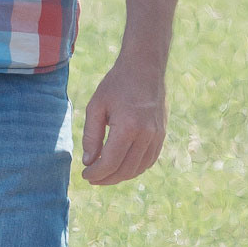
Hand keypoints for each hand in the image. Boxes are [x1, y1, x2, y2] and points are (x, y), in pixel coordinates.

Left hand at [81, 62, 166, 184]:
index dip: (97, 173)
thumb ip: (91, 136)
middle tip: (92, 178)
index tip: (85, 175)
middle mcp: (146, 134)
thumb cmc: (117, 84)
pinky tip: (122, 166)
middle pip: (125, 170)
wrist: (145, 67)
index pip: (111, 162)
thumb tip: (89, 162)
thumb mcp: (96, 106)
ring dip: (121, 176)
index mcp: (128, 126)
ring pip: (138, 168)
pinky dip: (135, 168)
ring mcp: (157, 135)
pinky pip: (149, 160)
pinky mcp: (162, 134)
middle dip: (107, 178)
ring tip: (105, 174)